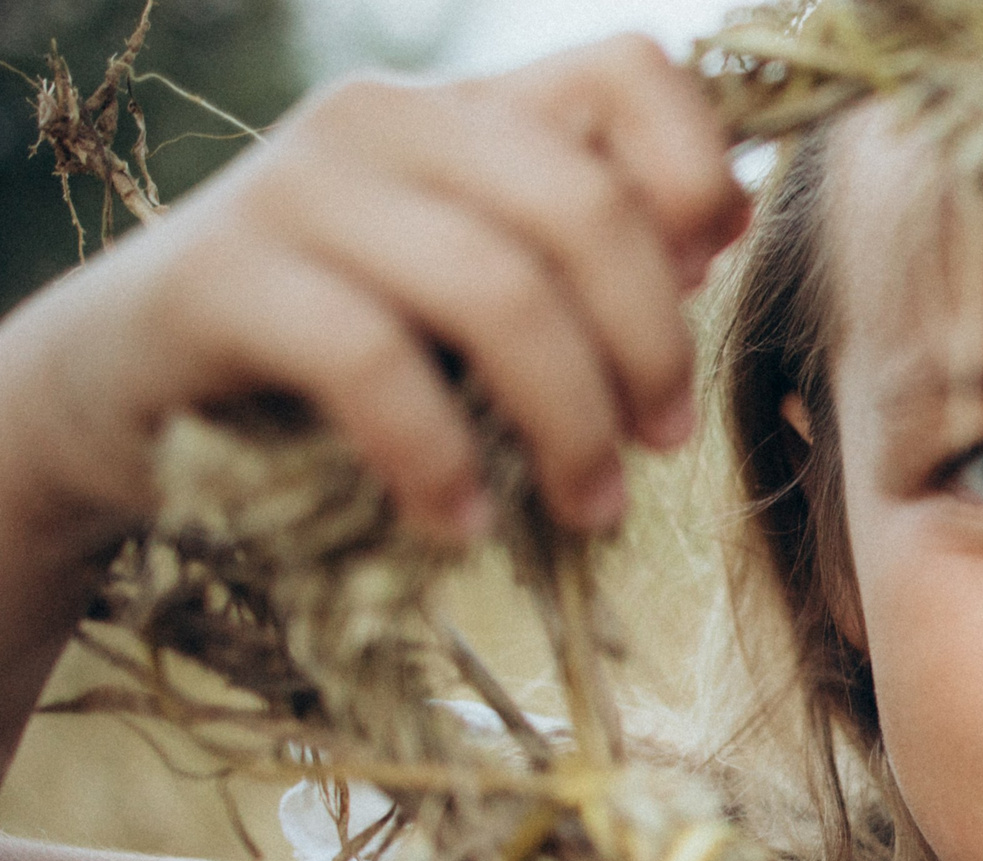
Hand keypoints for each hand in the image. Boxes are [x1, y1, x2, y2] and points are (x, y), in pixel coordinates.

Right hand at [0, 34, 749, 555]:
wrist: (127, 394)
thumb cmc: (339, 357)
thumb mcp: (475, 301)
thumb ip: (582, 257)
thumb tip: (714, 232)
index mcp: (469, 114)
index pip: (629, 74)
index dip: (698, 171)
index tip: (709, 284)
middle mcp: (386, 123)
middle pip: (584, 207)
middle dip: (649, 346)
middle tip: (659, 446)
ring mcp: (296, 187)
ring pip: (498, 289)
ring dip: (568, 422)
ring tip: (589, 509)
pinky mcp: (221, 277)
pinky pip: (372, 361)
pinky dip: (439, 457)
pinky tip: (462, 522)